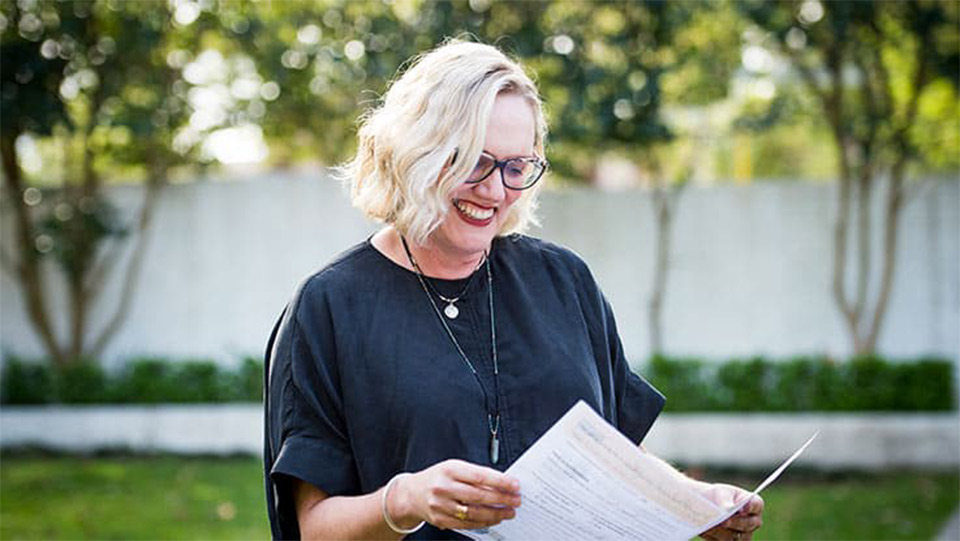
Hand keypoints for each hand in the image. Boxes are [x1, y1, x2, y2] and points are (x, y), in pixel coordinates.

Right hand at [392, 459, 521, 529]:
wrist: (412, 494)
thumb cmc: (438, 478)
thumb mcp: (454, 468)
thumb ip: (475, 475)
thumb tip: (502, 484)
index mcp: (450, 470)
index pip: (480, 476)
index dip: (500, 482)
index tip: (515, 485)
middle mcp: (444, 487)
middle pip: (478, 496)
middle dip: (502, 499)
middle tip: (516, 500)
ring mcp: (441, 505)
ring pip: (474, 513)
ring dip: (495, 514)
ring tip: (509, 512)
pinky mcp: (441, 520)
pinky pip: (466, 524)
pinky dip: (483, 522)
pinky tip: (494, 519)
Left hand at [699, 483, 763, 540]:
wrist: (708, 506)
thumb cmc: (718, 495)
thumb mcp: (721, 492)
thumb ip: (725, 500)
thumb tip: (727, 509)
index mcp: (755, 505)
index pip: (755, 505)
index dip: (750, 507)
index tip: (742, 508)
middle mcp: (753, 522)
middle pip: (747, 524)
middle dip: (734, 522)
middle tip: (724, 521)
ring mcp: (744, 536)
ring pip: (735, 537)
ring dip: (721, 531)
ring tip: (709, 526)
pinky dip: (713, 536)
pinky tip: (705, 530)